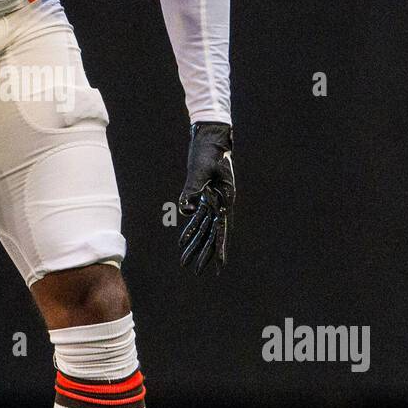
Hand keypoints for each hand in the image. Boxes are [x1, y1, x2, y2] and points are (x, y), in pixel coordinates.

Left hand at [178, 122, 233, 273]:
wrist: (211, 136)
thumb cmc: (208, 151)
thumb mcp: (200, 169)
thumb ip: (192, 189)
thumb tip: (186, 210)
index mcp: (225, 199)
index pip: (221, 230)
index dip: (220, 249)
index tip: (219, 266)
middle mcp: (221, 204)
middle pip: (211, 234)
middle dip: (203, 253)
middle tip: (194, 271)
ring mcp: (213, 201)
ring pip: (204, 229)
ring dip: (194, 245)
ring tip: (184, 261)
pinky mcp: (204, 196)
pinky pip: (197, 218)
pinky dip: (190, 230)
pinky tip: (182, 242)